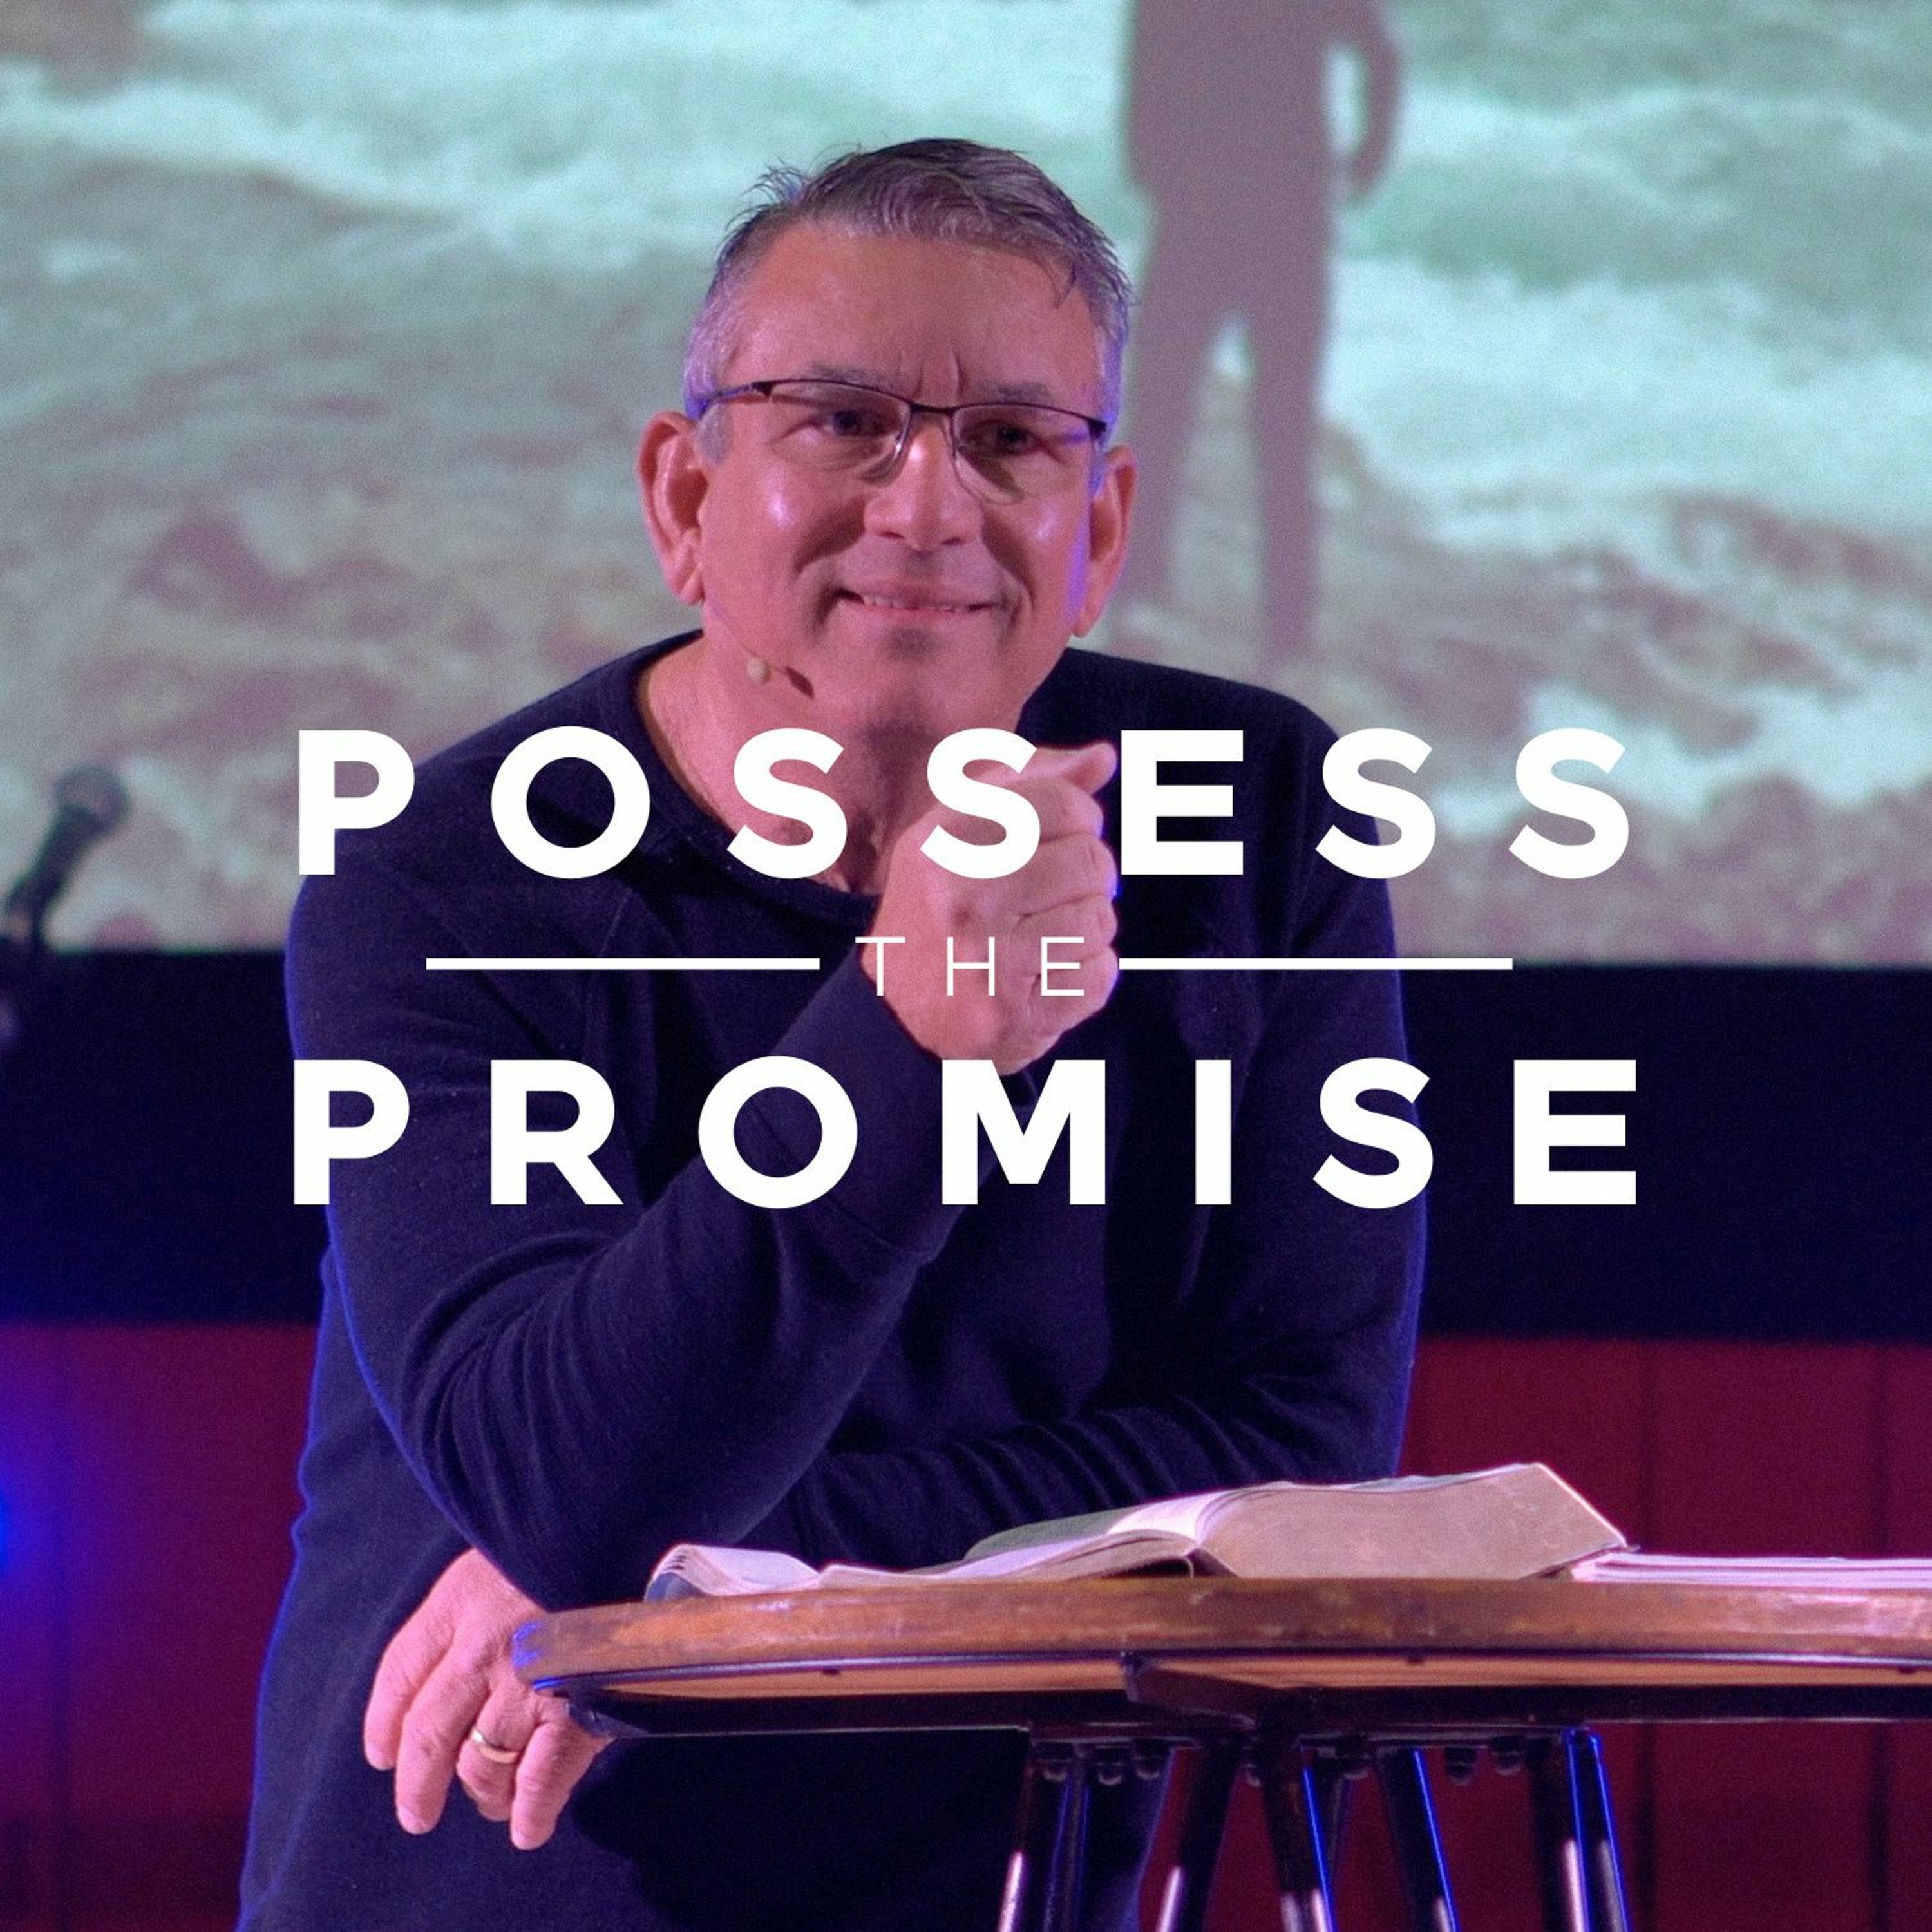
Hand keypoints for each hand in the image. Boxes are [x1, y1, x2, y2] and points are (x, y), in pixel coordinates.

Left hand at [364, 1547, 609, 1850]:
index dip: (385, 1722)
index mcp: (459, 1601)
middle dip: (418, 1785)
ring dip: (483, 1795)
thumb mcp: (503, 1551)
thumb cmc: (567, 1541)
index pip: (400, 1672)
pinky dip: (531, 1812)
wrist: (632, 1530)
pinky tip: (528, 1829)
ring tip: (491, 1803)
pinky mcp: (574, 1710)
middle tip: (418, 1813)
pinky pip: (538, 1780)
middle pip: (428, 1735)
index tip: (383, 1754)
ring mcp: (526, 1683)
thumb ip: (475, 1602)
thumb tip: (452, 1663)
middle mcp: (481, 1647)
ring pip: (481, 1765)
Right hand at [864, 741, 1118, 1074]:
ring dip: (1086, 931)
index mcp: (945, 840)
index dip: (1080, 821)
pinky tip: (1045, 977)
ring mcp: (988, 959)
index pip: (1064, 802)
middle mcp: (962, 896)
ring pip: (1099, 920)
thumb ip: (1032, 785)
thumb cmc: (940, 907)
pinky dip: (1086, 977)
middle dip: (1088, 880)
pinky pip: (1099, 976)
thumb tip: (1104, 759)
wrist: (896, 1016)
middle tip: (1053, 897)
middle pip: (1091, 861)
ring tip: (1043, 939)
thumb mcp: (960, 830)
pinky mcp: (1015, 1014)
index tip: (1062, 840)